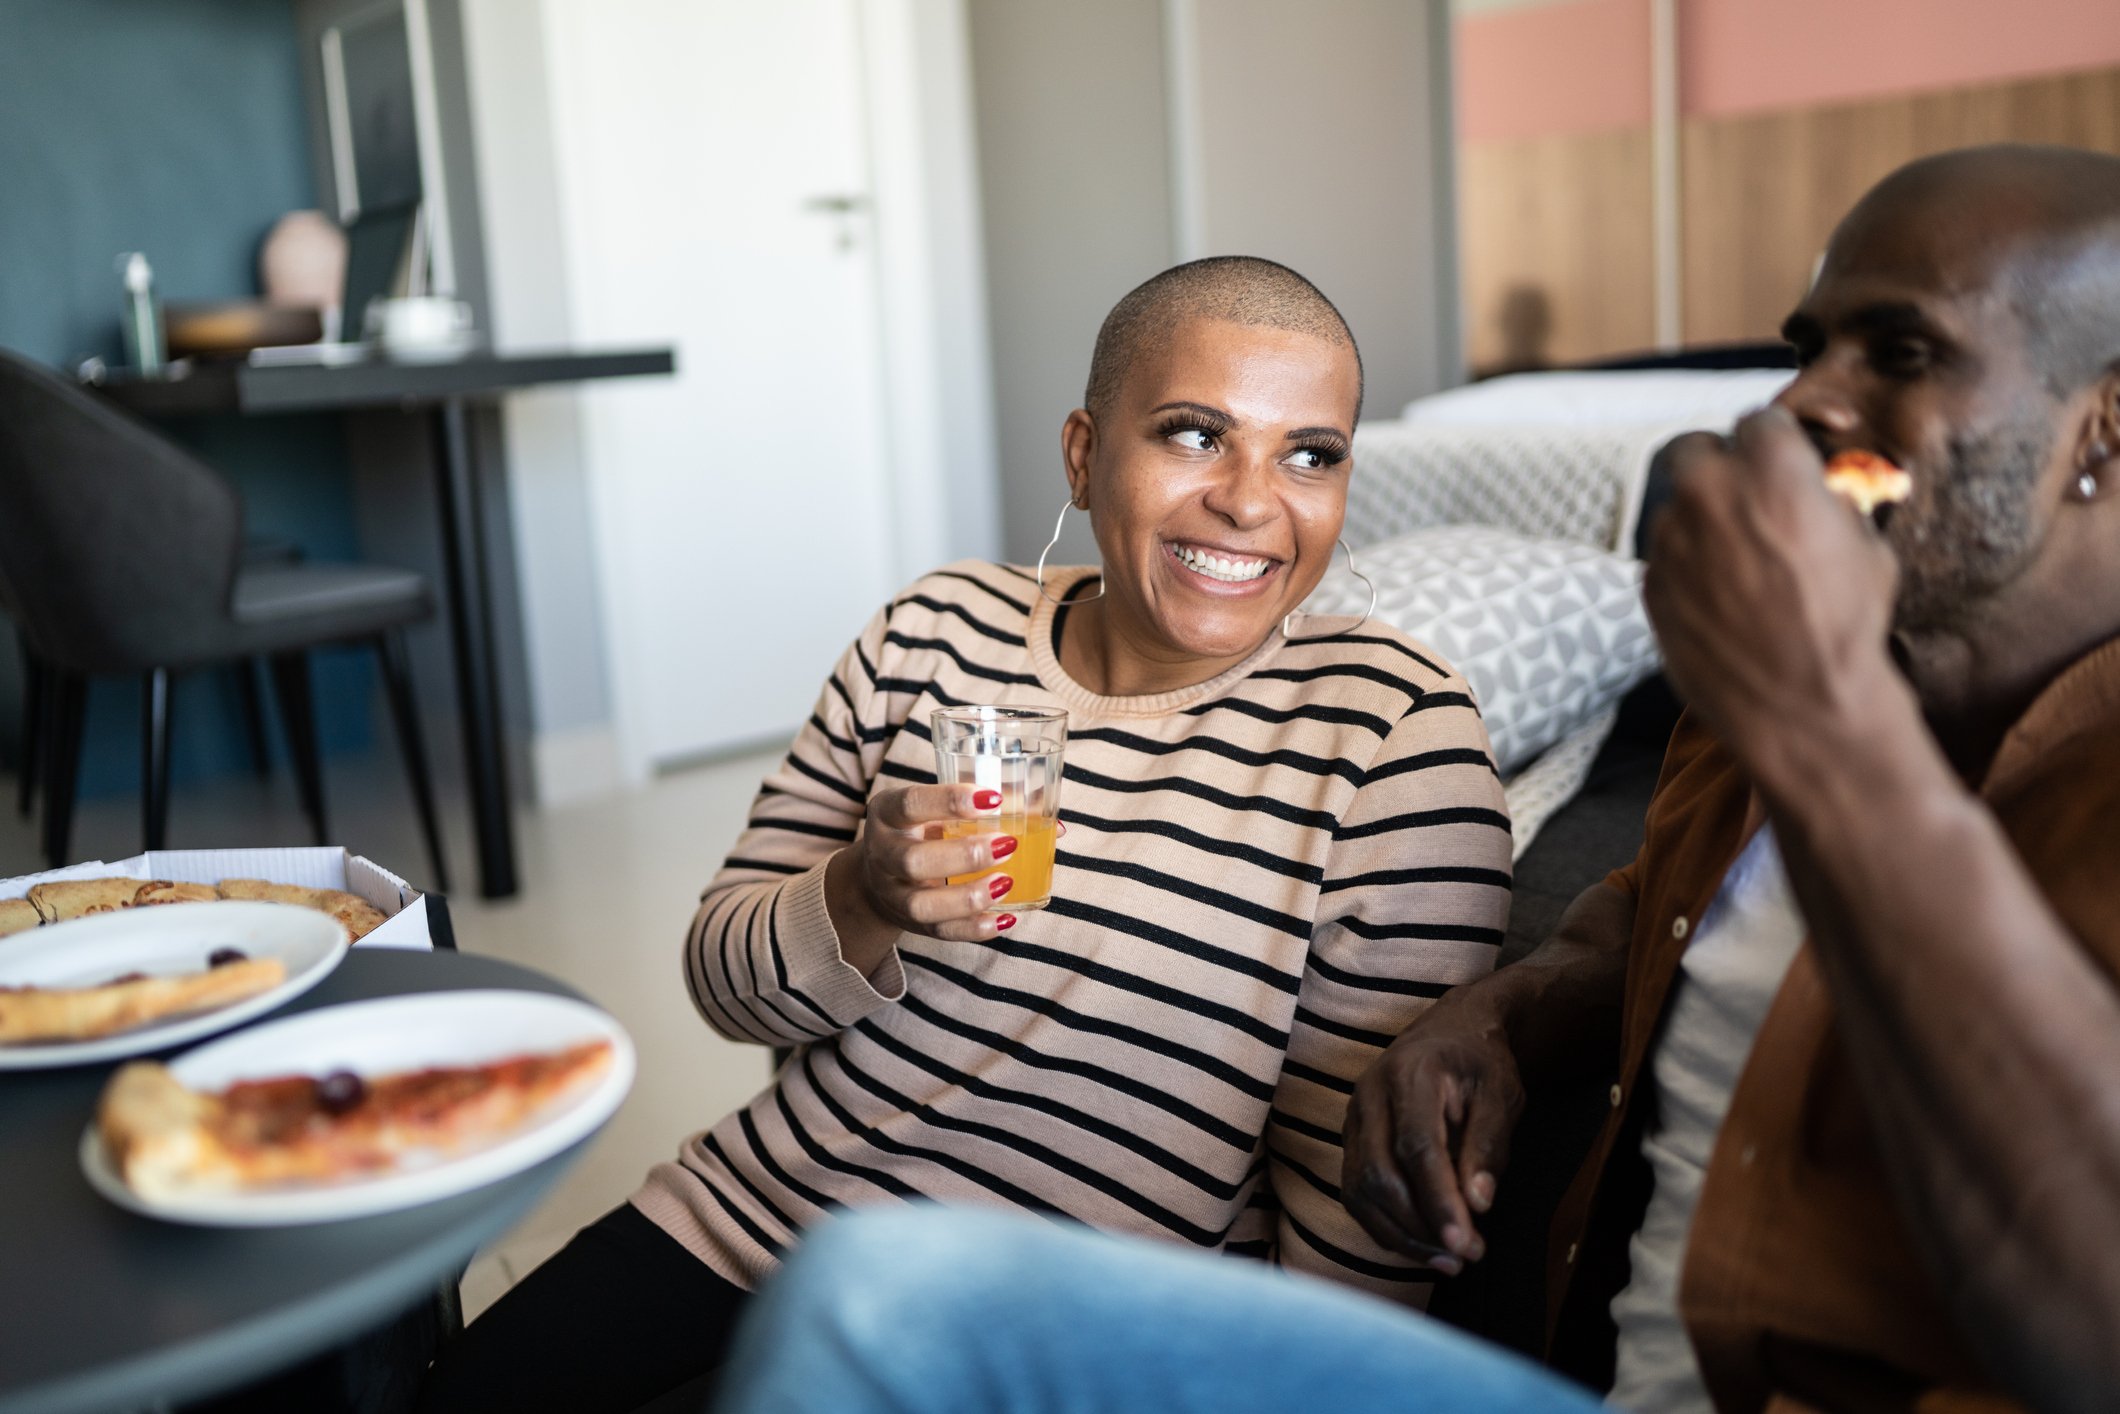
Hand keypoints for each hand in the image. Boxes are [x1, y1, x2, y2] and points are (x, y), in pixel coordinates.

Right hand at [835, 784, 1019, 944]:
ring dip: (968, 897)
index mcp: (888, 813)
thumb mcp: (937, 808)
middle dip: (964, 856)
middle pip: (914, 861)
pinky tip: (1005, 917)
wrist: (880, 875)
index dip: (950, 801)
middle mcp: (883, 854)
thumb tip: (1054, 824)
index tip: (993, 800)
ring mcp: (893, 894)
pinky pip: (941, 932)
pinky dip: (975, 928)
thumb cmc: (922, 830)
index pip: (911, 804)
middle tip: (1007, 845)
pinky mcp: (911, 923)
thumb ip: (990, 808)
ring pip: (922, 905)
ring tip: (1006, 883)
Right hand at [1342, 990, 1525, 1273]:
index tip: (1467, 1245)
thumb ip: (1489, 1146)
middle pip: (1379, 1175)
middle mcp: (1369, 1095)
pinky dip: (1386, 1227)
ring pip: (1360, 1191)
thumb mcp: (1502, 1095)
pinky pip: (1357, 1194)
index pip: (1416, 1147)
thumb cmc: (1479, 1063)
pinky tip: (1422, 1244)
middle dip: (1421, 1226)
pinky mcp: (1350, 1141)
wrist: (1450, 1031)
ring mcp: (1353, 1118)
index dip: (1438, 1201)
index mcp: (1409, 1074)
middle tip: (1466, 1256)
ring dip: (1402, 1235)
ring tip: (1449, 1260)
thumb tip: (1478, 1204)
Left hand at [1644, 408, 1901, 782]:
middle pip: (1694, 447)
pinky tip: (1719, 593)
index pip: (1759, 421)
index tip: (1780, 460)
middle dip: (1717, 463)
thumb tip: (1817, 487)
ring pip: (1673, 504)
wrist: (1800, 704)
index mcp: (1772, 470)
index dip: (1774, 441)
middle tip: (1742, 492)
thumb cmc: (1846, 624)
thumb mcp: (1865, 546)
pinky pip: (1664, 554)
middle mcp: (1710, 492)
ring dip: (1698, 517)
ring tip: (1737, 556)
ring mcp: (1670, 538)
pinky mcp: (1649, 582)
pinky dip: (1686, 562)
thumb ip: (1830, 500)